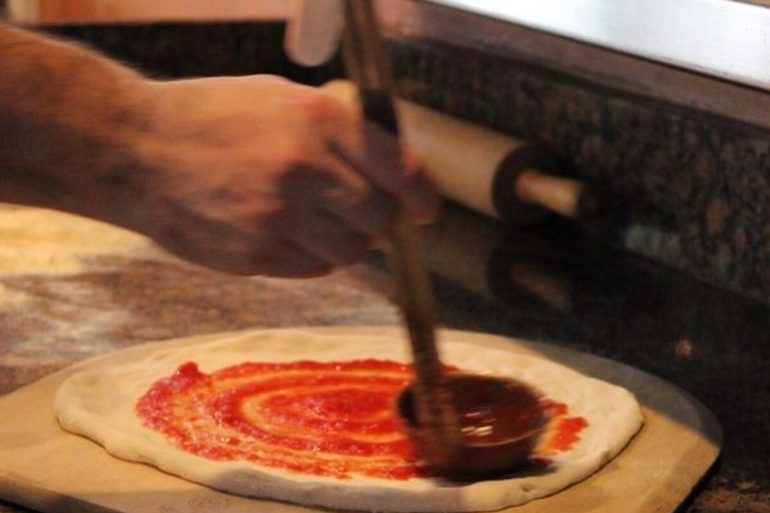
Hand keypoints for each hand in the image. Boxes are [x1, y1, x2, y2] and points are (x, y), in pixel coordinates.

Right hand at [129, 75, 439, 276]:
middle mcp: (304, 170)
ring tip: (321, 219)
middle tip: (368, 212)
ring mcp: (278, 218)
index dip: (422, 196)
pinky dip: (316, 255)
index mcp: (317, 121)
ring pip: (351, 250)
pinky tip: (292, 233)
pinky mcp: (255, 255)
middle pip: (380, 219)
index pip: (400, 171)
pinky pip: (315, 268)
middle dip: (382, 219)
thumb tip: (390, 171)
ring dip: (349, 240)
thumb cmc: (210, 116)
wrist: (135, 150)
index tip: (426, 209)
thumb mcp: (280, 97)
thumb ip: (339, 131)